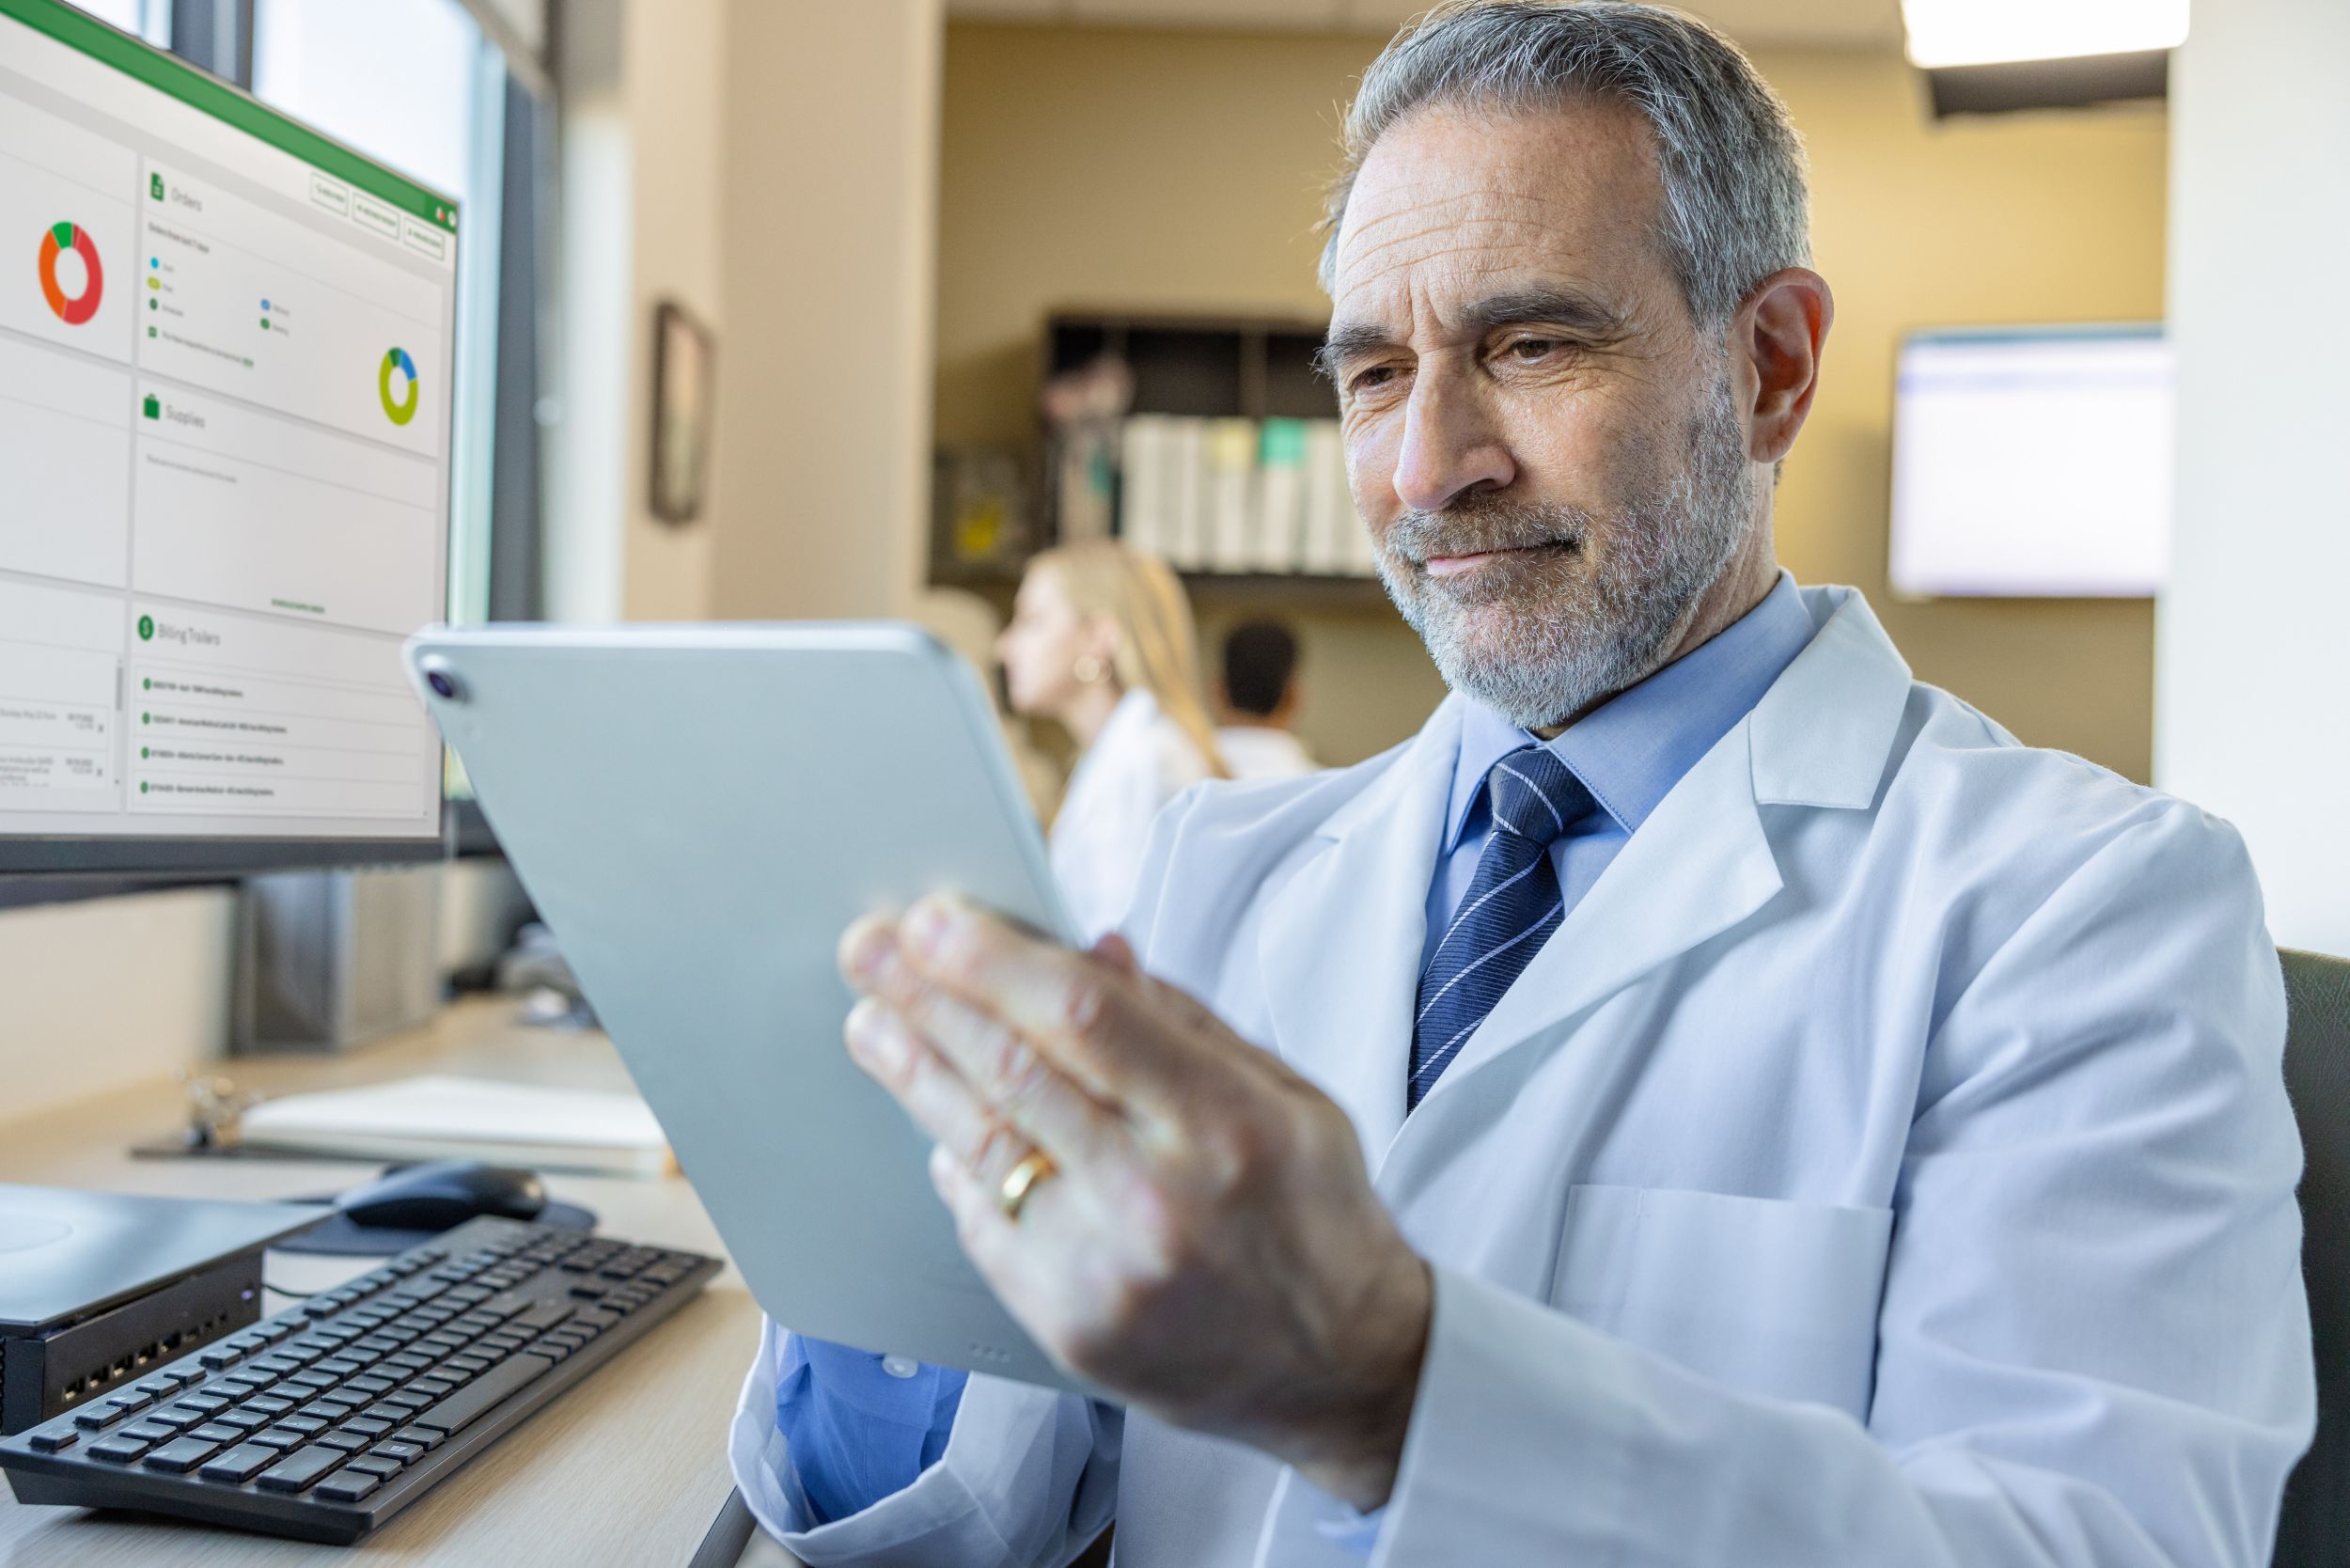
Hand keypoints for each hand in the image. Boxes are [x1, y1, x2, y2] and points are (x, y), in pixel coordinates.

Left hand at [837, 894, 1430, 1511]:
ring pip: (983, 1146)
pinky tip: (936, 1125)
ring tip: (873, 1023)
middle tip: (871, 950)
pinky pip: (985, 1225)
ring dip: (914, 1074)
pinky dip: (958, 1165)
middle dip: (928, 998)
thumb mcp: (1287, 1097)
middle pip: (1014, 1073)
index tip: (935, 918)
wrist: (1343, 1368)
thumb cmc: (1315, 1216)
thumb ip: (1183, 1023)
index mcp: (1225, 1123)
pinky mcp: (1069, 1327)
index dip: (996, 960)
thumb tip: (1092, 950)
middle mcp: (1159, 1198)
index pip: (1085, 1017)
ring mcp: (1105, 1270)